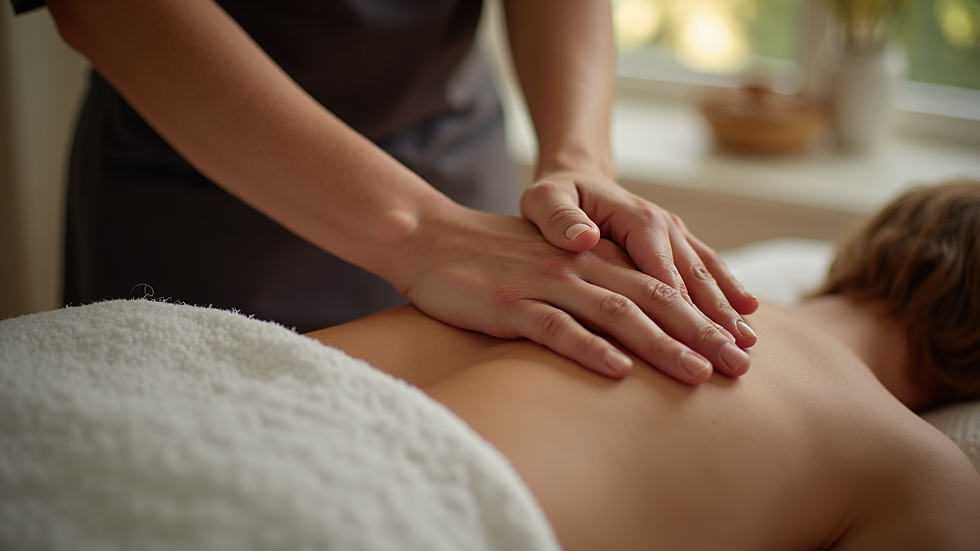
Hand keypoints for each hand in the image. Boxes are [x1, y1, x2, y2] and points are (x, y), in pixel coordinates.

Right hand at [401, 209, 747, 383]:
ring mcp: (545, 283)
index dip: (704, 315)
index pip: (662, 285)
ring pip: (616, 314)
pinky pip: (557, 328)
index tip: (740, 346)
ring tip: (700, 374)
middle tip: (741, 366)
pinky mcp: (511, 303)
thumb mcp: (551, 267)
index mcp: (593, 258)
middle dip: (702, 333)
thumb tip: (634, 328)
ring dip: (663, 344)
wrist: (432, 240)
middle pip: (653, 299)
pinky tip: (620, 372)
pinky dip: (591, 349)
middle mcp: (579, 266)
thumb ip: (592, 288)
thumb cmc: (493, 261)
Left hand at [520, 171, 759, 370]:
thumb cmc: (554, 197)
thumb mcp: (544, 199)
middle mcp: (663, 225)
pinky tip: (748, 316)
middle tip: (735, 360)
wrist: (574, 178)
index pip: (662, 270)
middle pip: (692, 278)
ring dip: (729, 311)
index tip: (694, 342)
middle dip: (715, 320)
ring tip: (747, 345)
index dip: (679, 307)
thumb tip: (583, 237)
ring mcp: (674, 235)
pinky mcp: (677, 244)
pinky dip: (729, 292)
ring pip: (706, 275)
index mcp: (635, 218)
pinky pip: (707, 268)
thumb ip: (558, 217)